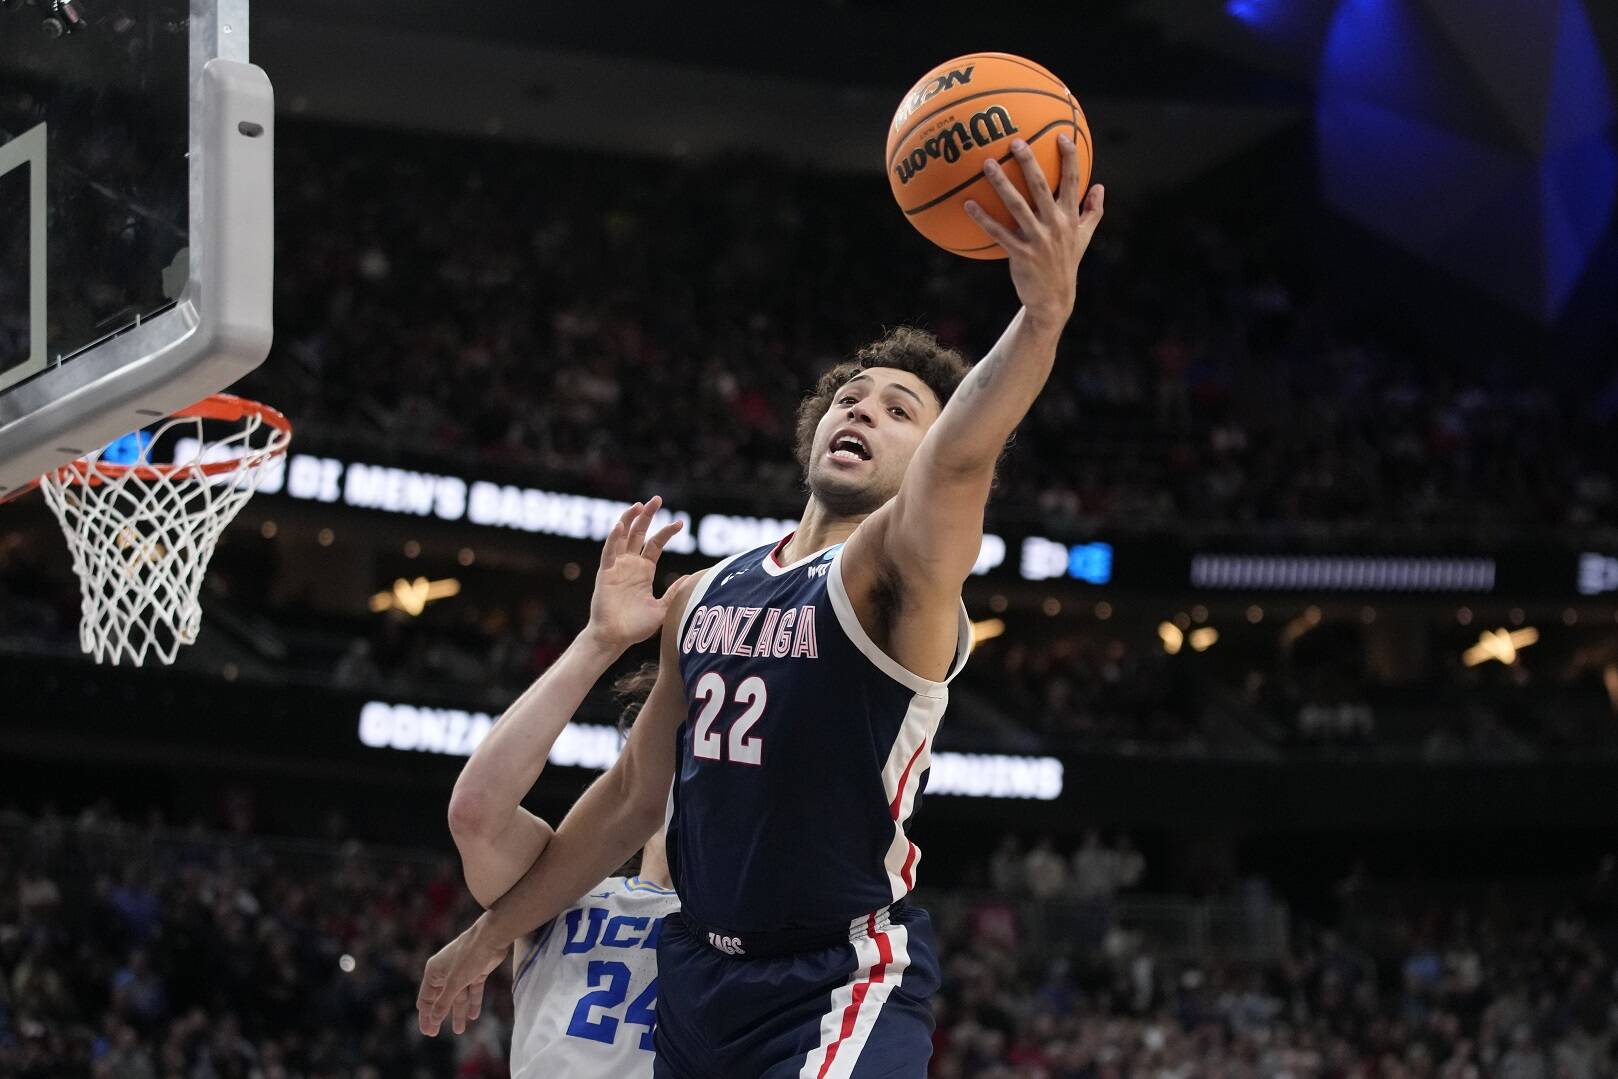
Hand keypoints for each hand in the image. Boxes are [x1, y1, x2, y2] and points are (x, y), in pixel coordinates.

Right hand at [417, 918, 506, 1035]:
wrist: (491, 937)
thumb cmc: (468, 956)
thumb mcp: (454, 983)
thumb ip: (444, 1002)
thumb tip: (433, 1018)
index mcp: (434, 972)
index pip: (426, 998)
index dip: (426, 1015)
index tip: (428, 1032)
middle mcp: (446, 972)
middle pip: (441, 999)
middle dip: (440, 1016)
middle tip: (437, 1034)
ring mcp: (462, 972)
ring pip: (458, 996)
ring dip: (459, 1012)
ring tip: (460, 1030)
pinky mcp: (477, 971)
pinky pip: (473, 990)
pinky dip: (473, 1002)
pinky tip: (474, 1015)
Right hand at [584, 496, 685, 651]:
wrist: (615, 639)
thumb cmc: (635, 627)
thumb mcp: (662, 608)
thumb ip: (674, 592)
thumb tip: (691, 578)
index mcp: (643, 570)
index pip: (655, 544)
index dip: (666, 532)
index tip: (680, 523)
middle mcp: (630, 565)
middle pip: (639, 533)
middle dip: (647, 516)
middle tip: (656, 499)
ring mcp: (617, 567)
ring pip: (622, 537)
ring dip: (629, 520)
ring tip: (638, 505)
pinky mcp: (605, 573)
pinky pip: (609, 553)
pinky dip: (613, 539)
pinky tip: (619, 526)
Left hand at [963, 134, 1104, 329]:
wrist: (1054, 298)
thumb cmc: (1066, 262)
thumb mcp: (1085, 237)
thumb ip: (1093, 211)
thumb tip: (1100, 186)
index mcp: (1071, 218)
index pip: (1073, 182)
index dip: (1069, 158)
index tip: (1062, 135)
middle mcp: (1055, 225)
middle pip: (1042, 187)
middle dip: (1029, 163)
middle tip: (1016, 141)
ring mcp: (1038, 239)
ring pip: (1017, 206)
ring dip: (1001, 184)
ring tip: (988, 164)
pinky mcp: (1020, 254)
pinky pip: (998, 232)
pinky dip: (983, 218)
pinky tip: (968, 204)